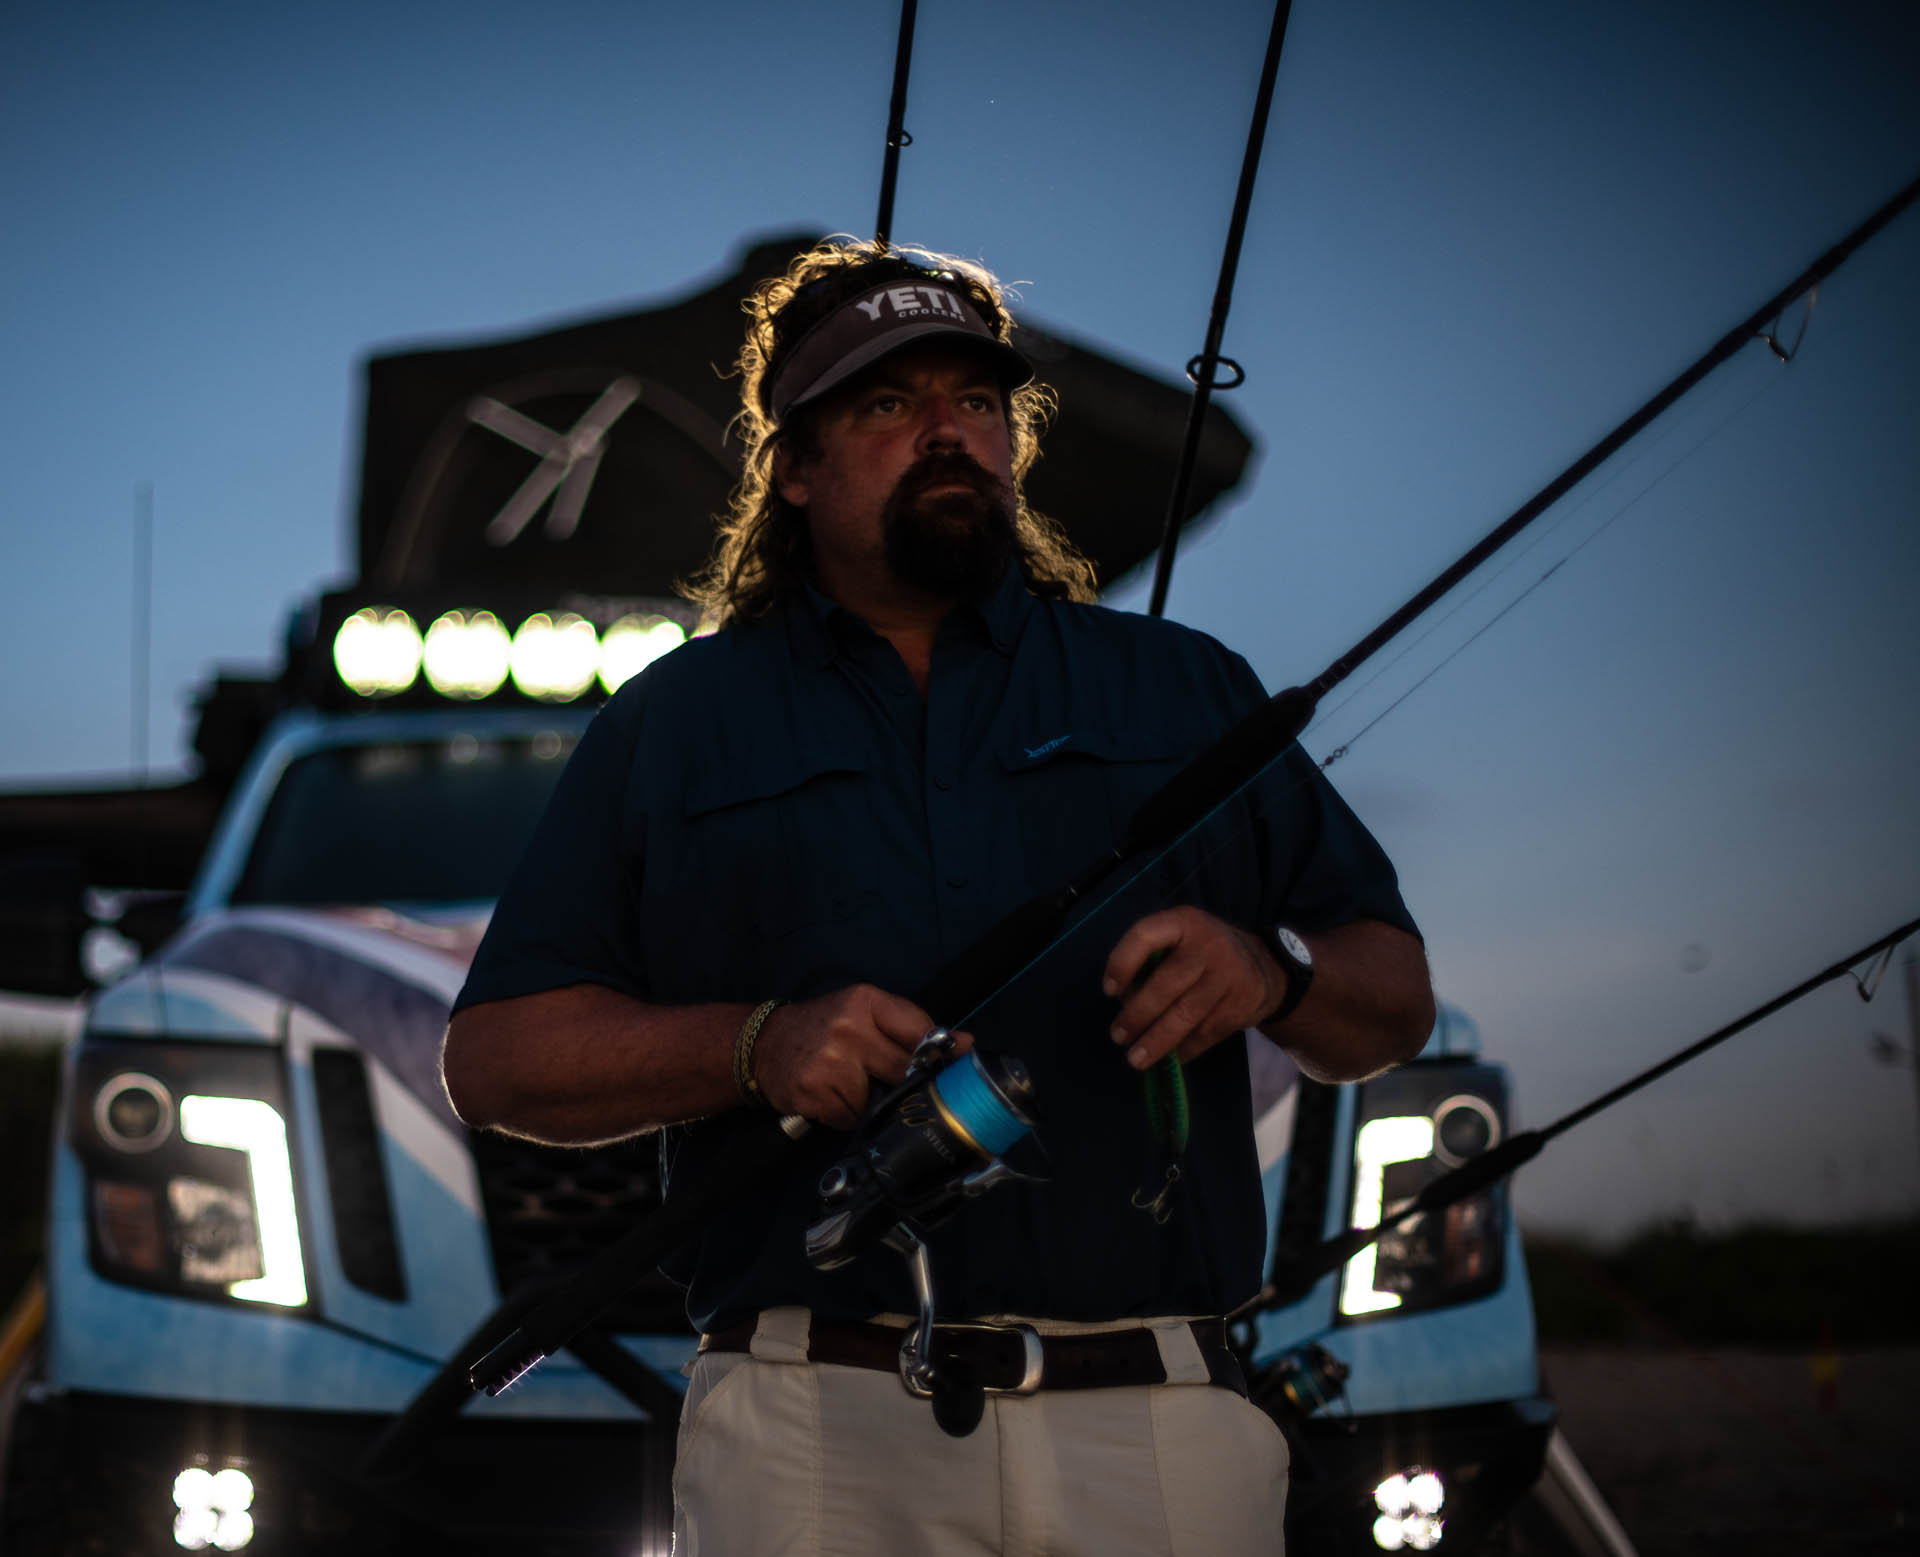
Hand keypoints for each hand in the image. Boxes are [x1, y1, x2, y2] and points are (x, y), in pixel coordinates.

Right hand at [754, 984, 972, 1127]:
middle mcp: (848, 1029)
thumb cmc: (823, 1026)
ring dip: (871, 1102)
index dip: (939, 1053)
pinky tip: (832, 1097)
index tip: (952, 1065)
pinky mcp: (813, 1094)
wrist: (764, 1044)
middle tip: (893, 1080)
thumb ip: (910, 1026)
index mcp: (866, 1002)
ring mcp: (828, 1063)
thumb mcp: (863, 1011)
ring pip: (877, 1101)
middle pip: (903, 1070)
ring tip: (850, 1084)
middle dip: (905, 1082)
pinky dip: (846, 1115)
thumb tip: (965, 1045)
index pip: (919, 1030)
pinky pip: (850, 1118)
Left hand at [1102, 907, 1285, 1070]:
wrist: (1266, 966)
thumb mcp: (1182, 938)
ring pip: (1185, 1015)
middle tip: (1118, 1036)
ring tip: (1135, 1058)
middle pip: (1165, 985)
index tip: (1109, 990)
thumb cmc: (1205, 953)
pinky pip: (1205, 1033)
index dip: (1122, 963)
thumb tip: (1123, 1001)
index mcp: (1184, 922)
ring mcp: (1227, 976)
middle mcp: (1207, 946)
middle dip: (1137, 1015)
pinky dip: (1184, 1049)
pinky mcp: (1241, 1005)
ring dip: (1156, 1041)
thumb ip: (1153, 959)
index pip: (1145, 935)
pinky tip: (1170, 1057)